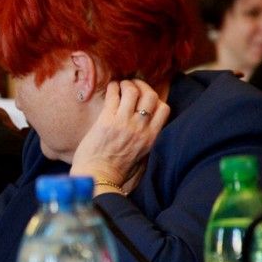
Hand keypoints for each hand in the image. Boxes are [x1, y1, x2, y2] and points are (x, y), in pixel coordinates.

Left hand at [70, 79, 169, 194]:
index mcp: (152, 138)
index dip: (156, 98)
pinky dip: (113, 87)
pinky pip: (113, 95)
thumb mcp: (141, 156)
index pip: (164, 109)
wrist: (97, 178)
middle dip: (143, 86)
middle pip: (151, 96)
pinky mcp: (107, 120)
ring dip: (126, 84)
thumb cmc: (116, 171)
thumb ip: (145, 139)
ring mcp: (124, 123)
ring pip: (133, 91)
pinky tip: (110, 88)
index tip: (146, 97)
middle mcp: (141, 128)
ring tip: (120, 85)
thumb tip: (143, 125)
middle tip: (133, 85)